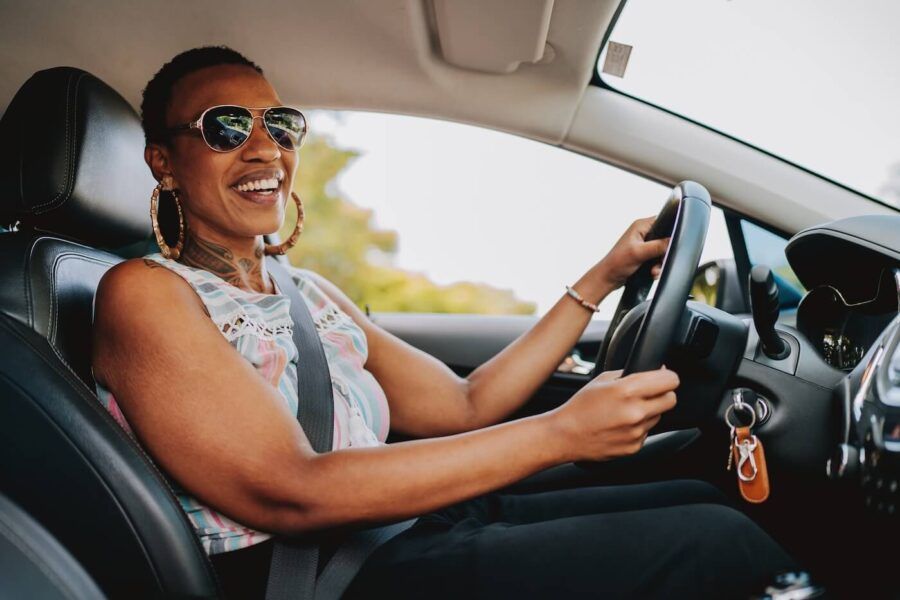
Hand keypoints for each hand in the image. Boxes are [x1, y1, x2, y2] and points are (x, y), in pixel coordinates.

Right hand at [550, 368, 678, 461]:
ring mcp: (636, 432)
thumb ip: (629, 375)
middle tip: (650, 393)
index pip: (670, 381)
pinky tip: (621, 425)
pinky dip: (639, 427)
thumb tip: (653, 372)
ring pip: (659, 416)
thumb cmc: (580, 407)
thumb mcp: (602, 380)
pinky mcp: (634, 446)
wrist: (566, 435)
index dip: (668, 377)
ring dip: (650, 411)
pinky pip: (647, 432)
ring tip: (627, 411)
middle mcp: (635, 412)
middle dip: (663, 393)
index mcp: (627, 390)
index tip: (664, 377)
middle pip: (671, 399)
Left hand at [597, 216, 670, 289]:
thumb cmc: (617, 262)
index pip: (663, 220)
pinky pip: (658, 259)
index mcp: (641, 226)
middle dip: (665, 253)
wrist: (608, 278)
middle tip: (661, 261)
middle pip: (666, 238)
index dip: (671, 230)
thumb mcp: (639, 252)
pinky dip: (657, 267)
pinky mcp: (645, 255)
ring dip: (661, 263)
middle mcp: (643, 233)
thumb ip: (658, 246)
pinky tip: (652, 273)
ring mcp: (645, 245)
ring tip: (654, 271)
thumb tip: (673, 240)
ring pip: (663, 251)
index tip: (672, 242)